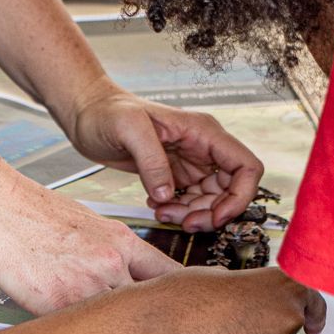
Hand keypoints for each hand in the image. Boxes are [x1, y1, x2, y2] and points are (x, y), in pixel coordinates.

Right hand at [0, 179, 176, 312]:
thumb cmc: (30, 210)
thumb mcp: (85, 221)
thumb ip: (109, 249)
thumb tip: (122, 272)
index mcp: (121, 241)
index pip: (168, 276)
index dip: (174, 297)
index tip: (174, 310)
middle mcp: (111, 265)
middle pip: (146, 308)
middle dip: (144, 322)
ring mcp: (85, 287)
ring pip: (114, 326)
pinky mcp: (55, 306)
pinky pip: (77, 332)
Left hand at [66, 84, 263, 226]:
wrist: (87, 113)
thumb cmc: (107, 111)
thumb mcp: (129, 128)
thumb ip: (152, 161)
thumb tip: (168, 195)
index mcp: (203, 132)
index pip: (246, 167)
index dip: (240, 197)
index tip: (217, 216)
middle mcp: (203, 147)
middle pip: (231, 191)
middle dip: (211, 212)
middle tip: (184, 222)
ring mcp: (190, 161)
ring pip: (211, 200)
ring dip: (192, 214)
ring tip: (162, 212)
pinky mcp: (174, 172)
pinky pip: (190, 200)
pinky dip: (178, 210)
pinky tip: (156, 205)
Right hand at [153, 266, 325, 333]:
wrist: (159, 325)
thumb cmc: (185, 294)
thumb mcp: (227, 278)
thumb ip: (256, 291)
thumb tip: (261, 301)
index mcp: (281, 288)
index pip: (313, 300)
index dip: (313, 313)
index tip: (312, 324)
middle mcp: (285, 320)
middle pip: (288, 327)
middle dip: (269, 326)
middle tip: (237, 321)